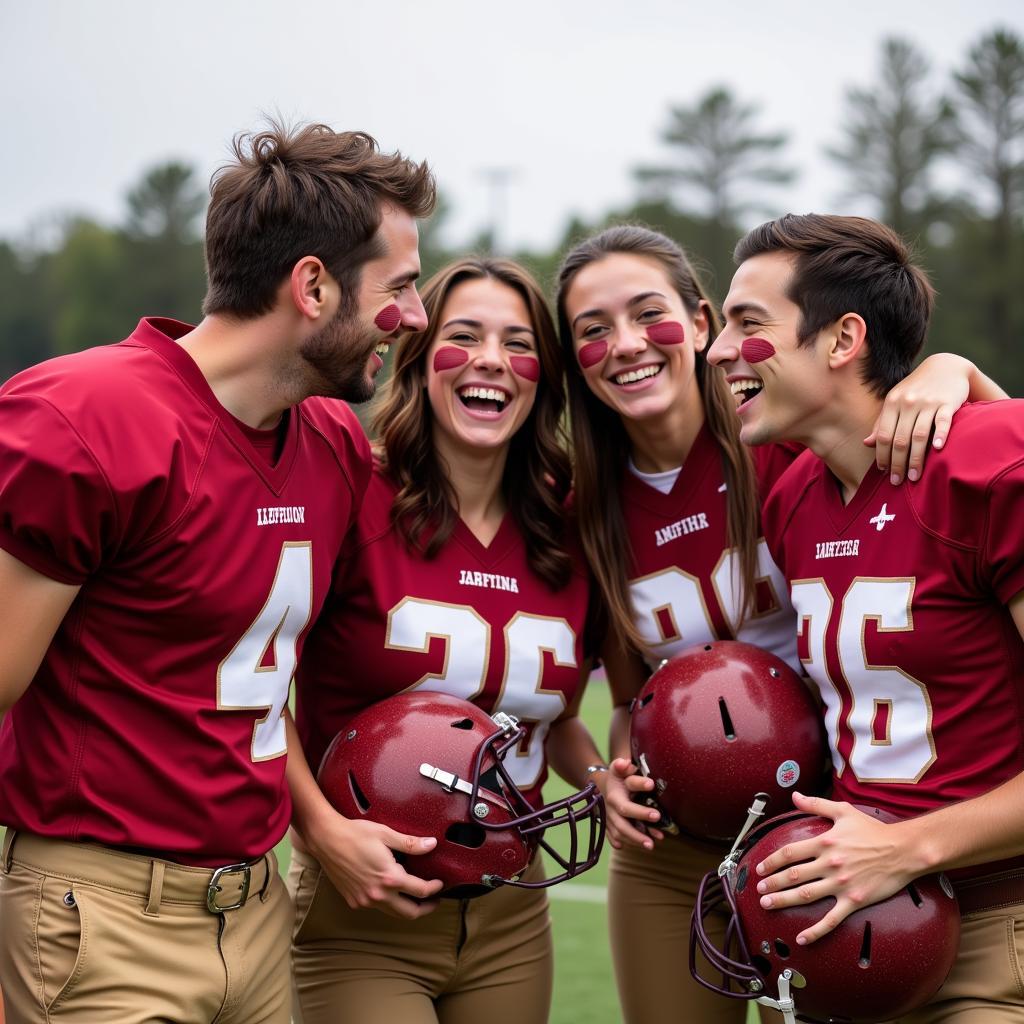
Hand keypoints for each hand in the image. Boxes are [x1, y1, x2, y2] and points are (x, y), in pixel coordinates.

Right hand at [307, 813, 443, 918]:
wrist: (326, 839)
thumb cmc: (355, 833)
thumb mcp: (386, 834)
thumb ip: (411, 844)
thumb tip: (432, 844)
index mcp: (389, 878)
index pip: (420, 891)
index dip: (434, 888)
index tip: (440, 884)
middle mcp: (377, 895)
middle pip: (409, 913)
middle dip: (425, 909)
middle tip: (434, 900)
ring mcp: (364, 901)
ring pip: (392, 912)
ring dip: (406, 907)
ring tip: (414, 896)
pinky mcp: (354, 901)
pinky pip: (376, 907)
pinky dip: (388, 902)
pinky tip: (390, 890)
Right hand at [596, 757, 664, 849]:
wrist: (600, 788)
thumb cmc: (616, 778)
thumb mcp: (618, 769)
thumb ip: (621, 765)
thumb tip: (625, 763)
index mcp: (615, 792)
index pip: (627, 789)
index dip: (639, 785)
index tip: (652, 784)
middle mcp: (611, 808)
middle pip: (622, 820)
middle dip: (639, 822)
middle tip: (657, 819)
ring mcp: (609, 820)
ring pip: (620, 832)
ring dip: (635, 839)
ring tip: (651, 844)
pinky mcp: (610, 828)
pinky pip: (616, 838)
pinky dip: (626, 843)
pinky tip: (639, 846)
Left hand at [752, 792, 915, 944]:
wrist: (903, 850)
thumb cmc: (873, 831)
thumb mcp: (843, 811)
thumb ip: (816, 804)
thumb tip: (795, 795)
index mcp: (824, 843)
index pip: (790, 853)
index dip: (771, 861)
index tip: (760, 867)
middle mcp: (829, 864)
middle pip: (793, 875)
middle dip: (772, 883)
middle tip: (759, 889)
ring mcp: (841, 884)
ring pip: (806, 895)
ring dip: (783, 901)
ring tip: (767, 904)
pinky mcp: (854, 900)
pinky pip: (831, 919)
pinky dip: (815, 930)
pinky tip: (802, 938)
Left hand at [864, 353, 970, 483]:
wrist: (946, 367)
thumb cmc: (916, 389)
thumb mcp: (895, 402)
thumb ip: (882, 422)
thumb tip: (866, 444)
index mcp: (892, 403)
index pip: (883, 435)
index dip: (882, 455)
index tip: (884, 472)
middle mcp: (908, 402)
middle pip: (900, 439)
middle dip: (897, 463)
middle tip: (897, 481)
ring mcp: (928, 402)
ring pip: (919, 435)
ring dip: (916, 458)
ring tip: (914, 477)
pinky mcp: (948, 402)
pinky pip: (943, 421)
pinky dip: (940, 435)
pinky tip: (937, 450)